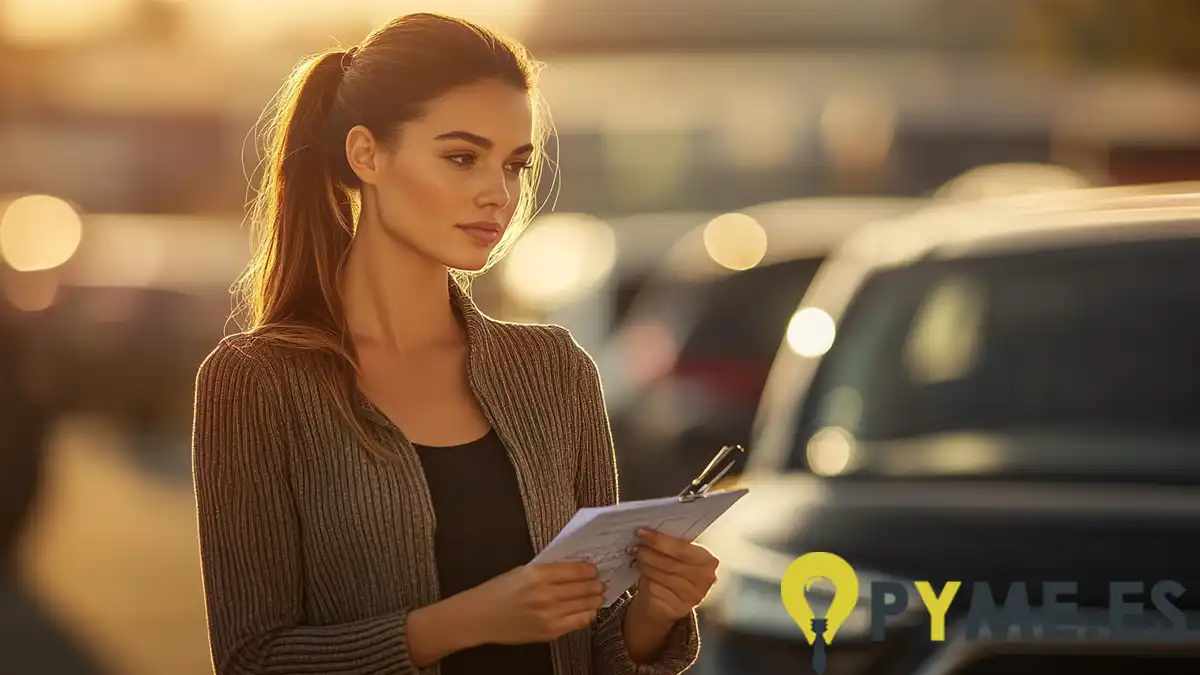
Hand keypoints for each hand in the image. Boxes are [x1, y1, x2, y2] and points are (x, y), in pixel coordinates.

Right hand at [463, 562, 606, 644]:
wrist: (479, 617)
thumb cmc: (498, 591)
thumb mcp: (522, 571)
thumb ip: (548, 570)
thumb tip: (574, 568)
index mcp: (538, 574)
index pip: (577, 570)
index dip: (590, 569)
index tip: (594, 569)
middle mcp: (546, 594)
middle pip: (585, 587)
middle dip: (596, 584)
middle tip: (601, 582)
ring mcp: (549, 615)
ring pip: (585, 605)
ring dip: (596, 599)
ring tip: (599, 595)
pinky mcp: (550, 631)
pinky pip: (578, 622)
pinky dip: (587, 614)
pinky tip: (589, 610)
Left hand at [629, 527, 718, 624]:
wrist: (671, 602)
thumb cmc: (674, 572)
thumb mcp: (679, 556)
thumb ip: (672, 544)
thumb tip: (648, 531)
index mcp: (708, 561)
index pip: (681, 548)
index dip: (659, 540)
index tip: (641, 532)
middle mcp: (705, 580)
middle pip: (669, 563)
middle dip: (648, 553)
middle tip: (634, 547)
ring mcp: (692, 596)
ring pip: (661, 576)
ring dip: (644, 566)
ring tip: (636, 558)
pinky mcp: (677, 608)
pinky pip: (656, 590)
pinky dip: (645, 580)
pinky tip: (641, 575)